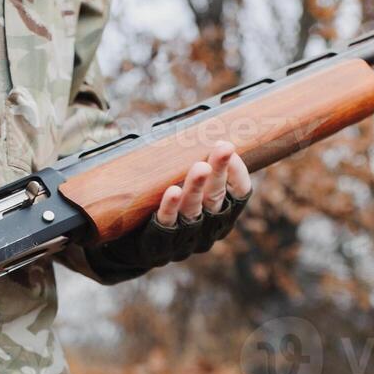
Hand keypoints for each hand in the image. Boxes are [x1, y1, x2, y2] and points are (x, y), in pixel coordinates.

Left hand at [84, 140, 252, 283]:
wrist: (133, 244)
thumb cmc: (167, 209)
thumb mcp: (189, 190)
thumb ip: (199, 168)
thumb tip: (208, 129)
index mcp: (223, 215)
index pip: (240, 193)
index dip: (238, 172)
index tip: (231, 149)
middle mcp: (209, 229)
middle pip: (217, 197)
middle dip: (220, 172)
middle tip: (224, 148)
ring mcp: (187, 239)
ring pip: (195, 210)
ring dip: (197, 187)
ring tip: (201, 167)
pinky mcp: (162, 244)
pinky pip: (167, 223)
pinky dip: (170, 207)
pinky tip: (172, 191)